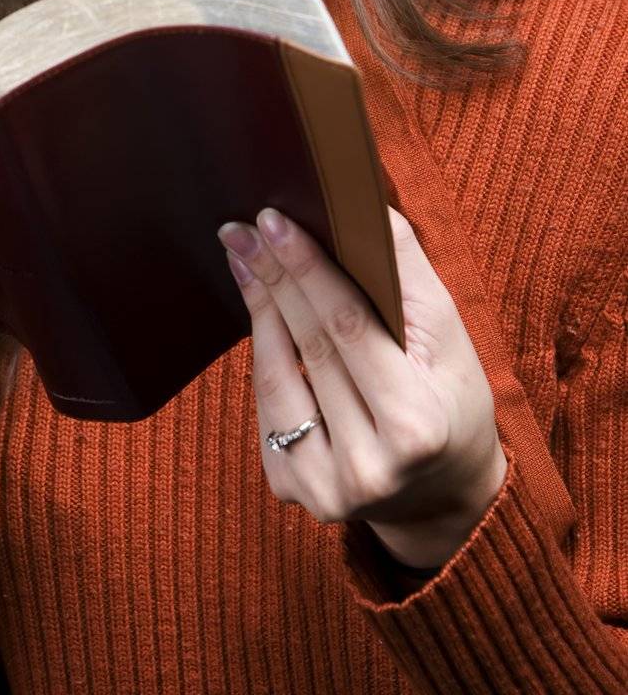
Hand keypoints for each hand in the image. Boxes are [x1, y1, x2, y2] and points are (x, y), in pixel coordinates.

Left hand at [216, 204, 507, 569]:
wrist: (445, 491)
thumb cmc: (451, 395)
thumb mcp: (448, 332)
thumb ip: (405, 268)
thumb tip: (361, 203)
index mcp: (415, 426)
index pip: (348, 330)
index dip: (307, 269)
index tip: (274, 220)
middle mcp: (368, 468)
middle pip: (308, 347)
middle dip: (273, 277)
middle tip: (243, 228)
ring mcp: (325, 488)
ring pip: (276, 376)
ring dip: (257, 308)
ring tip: (244, 257)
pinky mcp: (293, 491)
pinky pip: (267, 405)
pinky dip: (263, 353)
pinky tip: (260, 310)